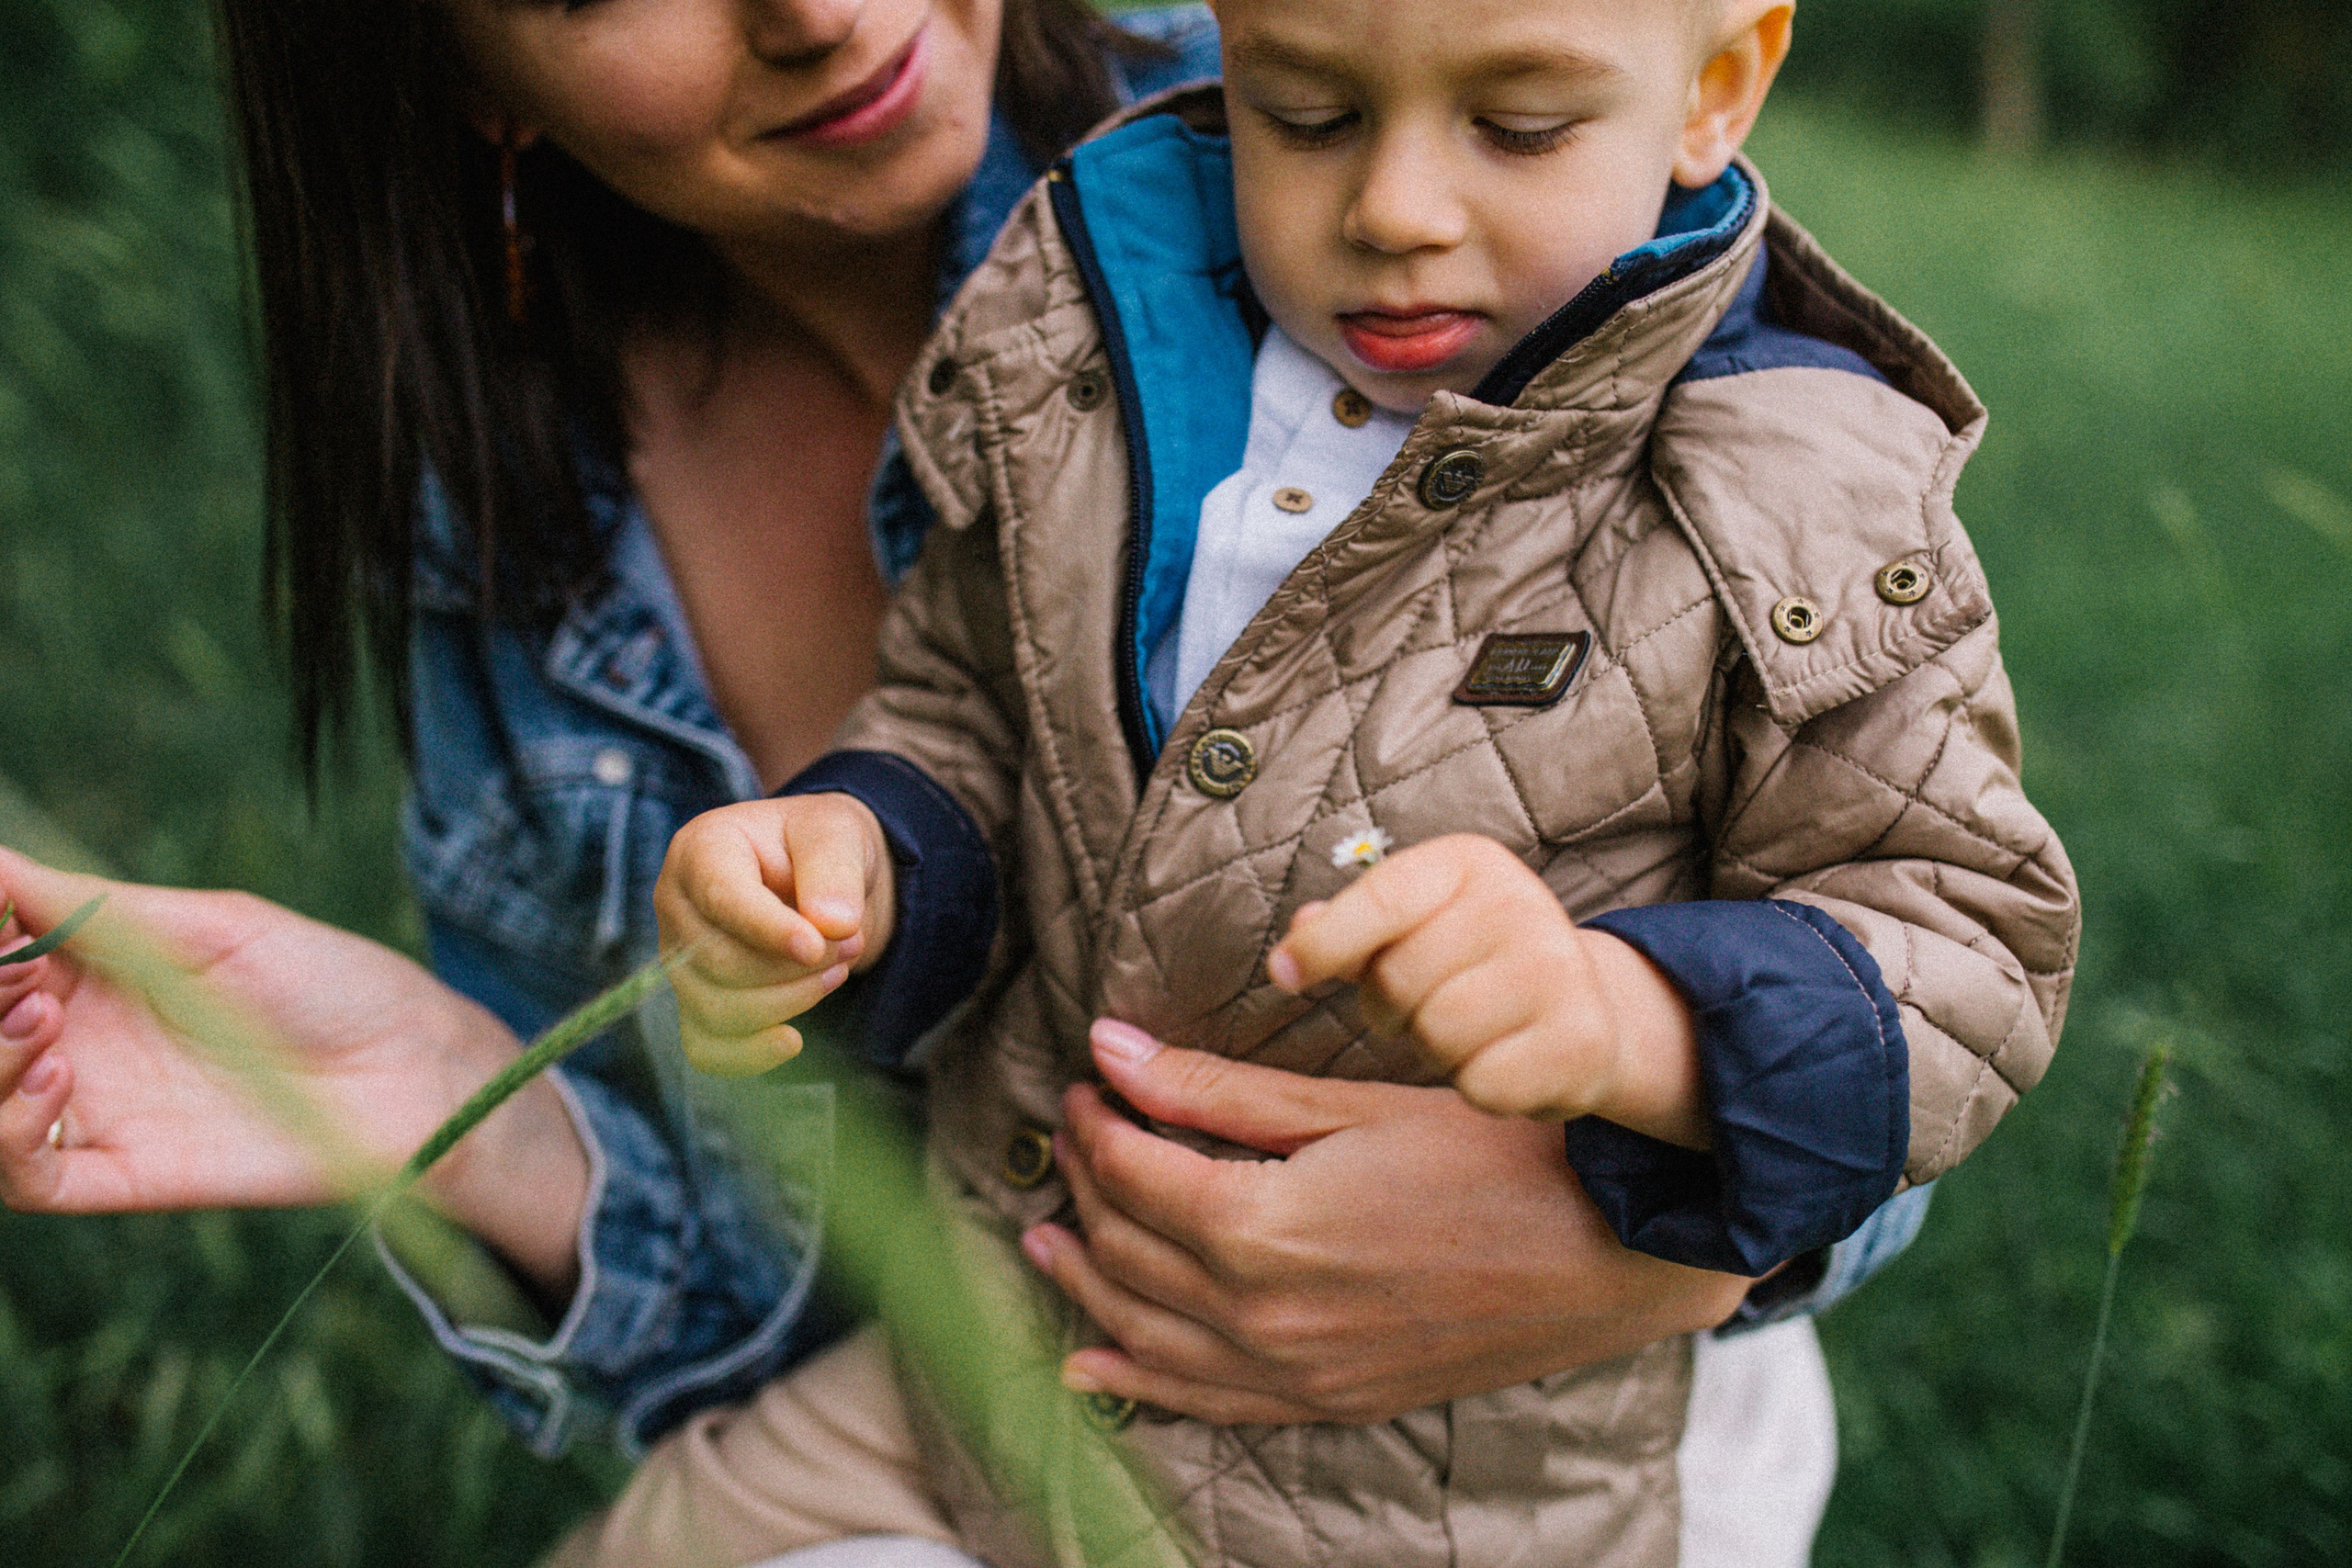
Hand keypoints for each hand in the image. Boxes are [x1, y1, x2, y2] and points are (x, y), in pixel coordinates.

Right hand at [0, 848, 587, 1292]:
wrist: (411, 1067)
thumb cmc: (327, 979)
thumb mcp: (209, 925)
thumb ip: (88, 904)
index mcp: (96, 970)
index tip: (0, 923)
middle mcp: (82, 1041)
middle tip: (21, 979)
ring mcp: (100, 1110)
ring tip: (41, 1023)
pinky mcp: (125, 1174)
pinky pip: (27, 1178)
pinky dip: (10, 1133)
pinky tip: (57, 1080)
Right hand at [655, 794, 894, 1076]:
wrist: (820, 877)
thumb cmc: (820, 845)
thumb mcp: (838, 834)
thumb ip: (835, 870)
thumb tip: (833, 924)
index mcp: (702, 849)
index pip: (721, 898)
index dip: (768, 929)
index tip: (817, 946)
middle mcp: (676, 906)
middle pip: (721, 963)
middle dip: (795, 967)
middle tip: (851, 943)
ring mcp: (678, 960)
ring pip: (716, 1010)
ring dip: (789, 1002)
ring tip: (836, 969)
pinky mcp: (694, 1002)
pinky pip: (705, 1048)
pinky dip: (750, 1055)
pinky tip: (792, 1040)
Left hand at [1019, 1021, 1752, 1424]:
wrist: (1604, 1248)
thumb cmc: (1487, 1155)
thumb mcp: (1346, 1104)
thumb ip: (1215, 1089)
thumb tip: (1111, 1050)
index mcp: (1262, 1229)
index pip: (1135, 1175)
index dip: (1098, 1124)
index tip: (1086, 1084)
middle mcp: (1263, 1317)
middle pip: (1130, 1249)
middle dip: (1087, 1186)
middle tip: (1077, 1136)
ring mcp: (1294, 1374)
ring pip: (1147, 1333)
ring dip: (1087, 1282)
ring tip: (1046, 1238)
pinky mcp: (1329, 1402)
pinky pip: (1204, 1403)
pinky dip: (1139, 1382)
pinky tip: (1093, 1366)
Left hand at [1269, 834, 1706, 1147]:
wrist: (1585, 1006)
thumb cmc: (1473, 961)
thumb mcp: (1413, 924)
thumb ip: (1350, 928)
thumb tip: (1297, 934)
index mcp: (1469, 864)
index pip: (1380, 899)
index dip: (1323, 943)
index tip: (1281, 974)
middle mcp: (1520, 904)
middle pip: (1397, 980)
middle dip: (1392, 1010)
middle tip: (1428, 1004)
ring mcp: (1559, 970)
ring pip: (1438, 1035)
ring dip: (1436, 1049)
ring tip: (1469, 1030)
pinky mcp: (1582, 1039)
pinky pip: (1482, 1085)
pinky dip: (1480, 1087)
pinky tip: (1506, 1061)